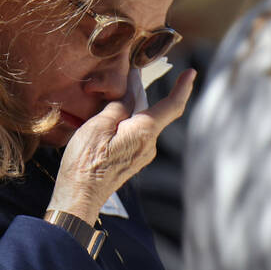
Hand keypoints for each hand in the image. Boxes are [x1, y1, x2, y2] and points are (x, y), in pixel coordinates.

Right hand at [47, 69, 195, 224]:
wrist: (80, 197)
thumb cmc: (86, 163)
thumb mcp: (98, 126)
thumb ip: (117, 107)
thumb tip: (130, 95)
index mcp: (143, 132)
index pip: (171, 106)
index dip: (182, 88)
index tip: (190, 72)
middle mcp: (148, 145)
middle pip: (154, 112)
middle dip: (144, 93)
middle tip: (133, 74)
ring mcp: (142, 155)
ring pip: (144, 124)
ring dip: (134, 108)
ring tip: (117, 95)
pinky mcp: (132, 161)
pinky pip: (136, 135)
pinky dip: (129, 122)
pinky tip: (113, 117)